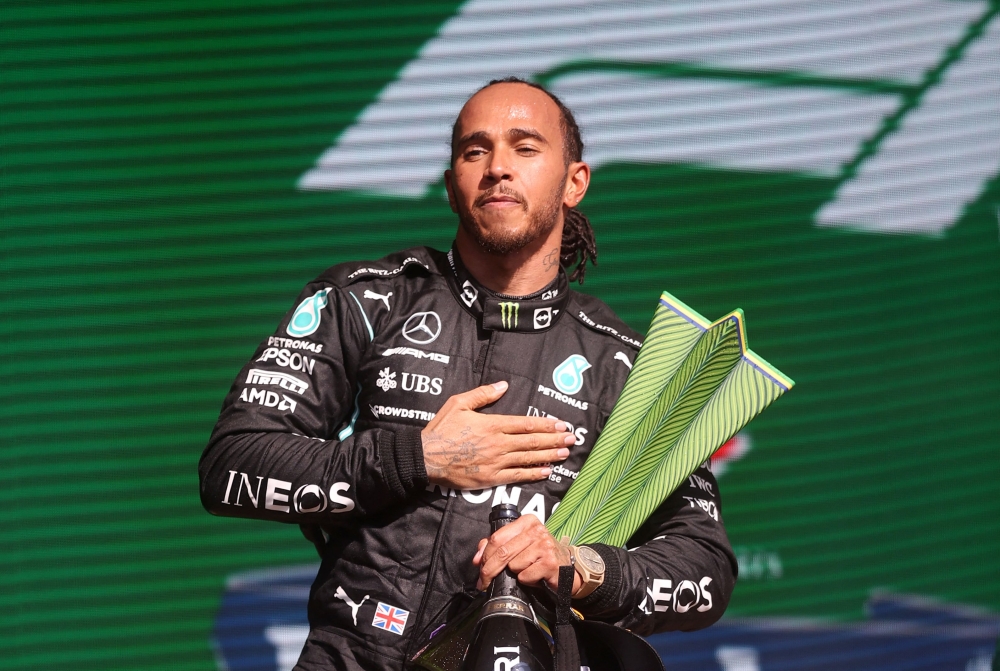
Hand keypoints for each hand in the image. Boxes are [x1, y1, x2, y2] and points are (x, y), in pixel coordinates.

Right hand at [421, 381, 574, 489]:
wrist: (425, 458)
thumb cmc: (441, 429)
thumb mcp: (459, 403)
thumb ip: (483, 394)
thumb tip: (504, 385)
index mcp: (492, 424)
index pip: (526, 423)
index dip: (546, 424)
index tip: (561, 424)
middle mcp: (498, 443)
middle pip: (532, 441)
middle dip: (555, 440)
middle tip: (572, 439)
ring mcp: (496, 462)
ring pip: (529, 458)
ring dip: (549, 455)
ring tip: (565, 454)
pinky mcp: (491, 478)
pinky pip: (517, 476)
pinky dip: (533, 474)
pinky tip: (547, 471)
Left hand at [473, 514, 581, 592]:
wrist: (566, 568)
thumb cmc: (539, 556)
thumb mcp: (518, 546)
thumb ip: (496, 547)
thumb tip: (476, 559)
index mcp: (527, 521)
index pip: (497, 537)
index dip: (484, 555)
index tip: (478, 567)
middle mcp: (537, 530)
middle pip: (503, 552)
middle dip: (489, 570)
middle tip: (483, 582)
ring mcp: (545, 545)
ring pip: (514, 565)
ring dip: (516, 574)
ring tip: (528, 571)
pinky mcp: (550, 562)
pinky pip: (525, 576)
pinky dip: (527, 581)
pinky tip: (536, 576)